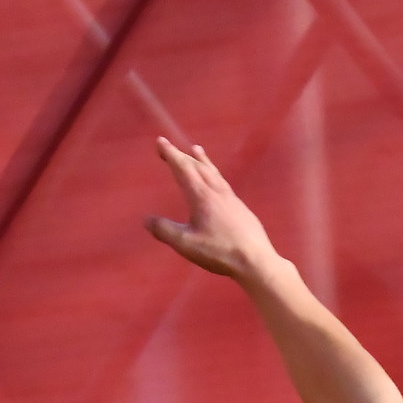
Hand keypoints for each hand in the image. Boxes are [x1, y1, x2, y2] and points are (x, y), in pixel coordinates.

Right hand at [145, 137, 279, 282]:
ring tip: (197, 150)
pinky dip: (215, 174)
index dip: (171, 154)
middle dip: (182, 155)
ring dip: (202, 160)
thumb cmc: (219, 252)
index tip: (160, 142)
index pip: (183, 169)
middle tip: (170, 147)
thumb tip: (147, 220)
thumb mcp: (186, 244)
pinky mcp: (241, 208)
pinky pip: (223, 183)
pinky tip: (217, 182)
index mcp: (202, 197)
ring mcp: (232, 199)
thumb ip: (165, 230)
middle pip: (198, 167)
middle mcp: (217, 192)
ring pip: (214, 173)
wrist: (255, 260)